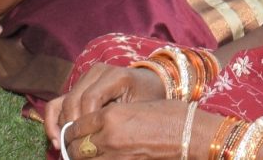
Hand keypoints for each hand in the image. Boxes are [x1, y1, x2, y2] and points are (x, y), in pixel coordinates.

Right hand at [44, 65, 162, 140]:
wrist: (150, 83)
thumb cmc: (148, 98)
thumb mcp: (140, 108)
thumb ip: (120, 119)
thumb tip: (100, 141)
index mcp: (115, 75)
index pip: (90, 98)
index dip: (84, 122)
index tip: (87, 142)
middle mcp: (96, 72)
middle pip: (73, 101)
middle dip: (70, 128)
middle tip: (73, 149)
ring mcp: (84, 78)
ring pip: (62, 102)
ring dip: (59, 126)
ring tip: (62, 147)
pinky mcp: (77, 86)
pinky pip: (58, 102)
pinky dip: (53, 120)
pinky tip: (56, 138)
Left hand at [57, 99, 195, 159]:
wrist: (190, 134)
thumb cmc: (169, 116)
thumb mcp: (134, 108)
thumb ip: (111, 117)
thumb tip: (93, 129)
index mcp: (111, 116)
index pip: (76, 126)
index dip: (72, 130)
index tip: (73, 132)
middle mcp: (109, 136)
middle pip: (76, 147)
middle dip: (73, 147)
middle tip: (75, 146)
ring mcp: (116, 155)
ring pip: (84, 159)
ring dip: (82, 157)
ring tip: (85, 153)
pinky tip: (100, 157)